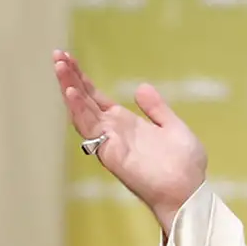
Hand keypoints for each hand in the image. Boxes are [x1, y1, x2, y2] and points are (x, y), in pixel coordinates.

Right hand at [53, 50, 206, 235]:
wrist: (189, 190)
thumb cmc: (184, 165)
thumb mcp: (173, 127)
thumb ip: (157, 109)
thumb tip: (140, 88)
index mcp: (126, 124)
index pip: (97, 98)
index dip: (83, 80)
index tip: (69, 59)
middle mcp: (113, 132)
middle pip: (85, 101)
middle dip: (70, 78)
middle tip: (57, 55)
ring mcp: (109, 142)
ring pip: (82, 112)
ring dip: (69, 89)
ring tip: (59, 66)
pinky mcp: (110, 153)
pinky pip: (90, 130)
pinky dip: (79, 110)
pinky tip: (71, 92)